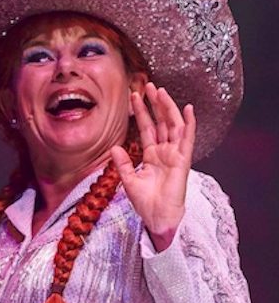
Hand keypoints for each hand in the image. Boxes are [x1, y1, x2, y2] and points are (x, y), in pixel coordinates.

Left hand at [110, 82, 195, 251]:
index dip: (141, 112)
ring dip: (168, 108)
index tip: (134, 96)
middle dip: (154, 104)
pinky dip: (189, 123)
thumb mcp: (128, 180)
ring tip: (160, 91)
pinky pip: (187, 139)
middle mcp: (165, 152)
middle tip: (148, 85)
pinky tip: (188, 108)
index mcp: (152, 155)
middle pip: (160, 122)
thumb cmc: (145, 202)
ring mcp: (175, 155)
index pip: (146, 128)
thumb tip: (114, 147)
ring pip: (172, 125)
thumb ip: (122, 163)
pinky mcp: (183, 160)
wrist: (157, 217)